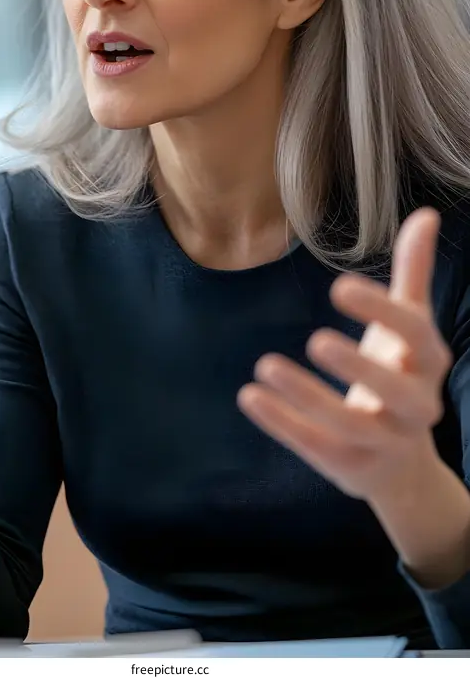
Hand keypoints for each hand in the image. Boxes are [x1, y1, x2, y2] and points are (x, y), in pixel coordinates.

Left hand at [237, 207, 452, 502]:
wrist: (403, 464)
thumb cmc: (401, 372)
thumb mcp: (409, 324)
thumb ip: (413, 271)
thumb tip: (425, 213)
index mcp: (428, 363)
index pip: (416, 335)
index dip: (381, 311)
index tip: (339, 286)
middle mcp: (416, 407)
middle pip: (395, 391)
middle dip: (358, 368)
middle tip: (316, 340)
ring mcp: (384, 442)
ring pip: (350, 425)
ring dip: (306, 396)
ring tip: (264, 365)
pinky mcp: (349, 466)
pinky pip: (315, 447)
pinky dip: (282, 423)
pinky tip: (249, 396)